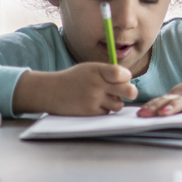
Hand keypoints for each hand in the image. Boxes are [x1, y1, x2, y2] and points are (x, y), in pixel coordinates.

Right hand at [13, 63, 136, 115]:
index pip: (123, 74)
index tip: (123, 79)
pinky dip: (104, 109)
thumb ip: (108, 72)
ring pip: (119, 105)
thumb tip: (128, 80)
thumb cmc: (73, 79)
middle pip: (129, 91)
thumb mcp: (90, 69)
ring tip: (105, 98)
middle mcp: (97, 85)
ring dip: (115, 102)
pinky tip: (94, 104)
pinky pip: (106, 112)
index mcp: (98, 70)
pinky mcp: (89, 112)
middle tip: (128, 92)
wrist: (50, 91)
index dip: (126, 77)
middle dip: (131, 92)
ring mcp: (94, 100)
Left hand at [138, 67, 181, 116]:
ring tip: (164, 113)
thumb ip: (166, 103)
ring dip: (174, 106)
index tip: (139, 114)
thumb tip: (144, 115)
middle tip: (145, 114)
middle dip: (155, 107)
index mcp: (175, 96)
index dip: (150, 107)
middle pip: (168, 101)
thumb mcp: (179, 96)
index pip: (160, 100)